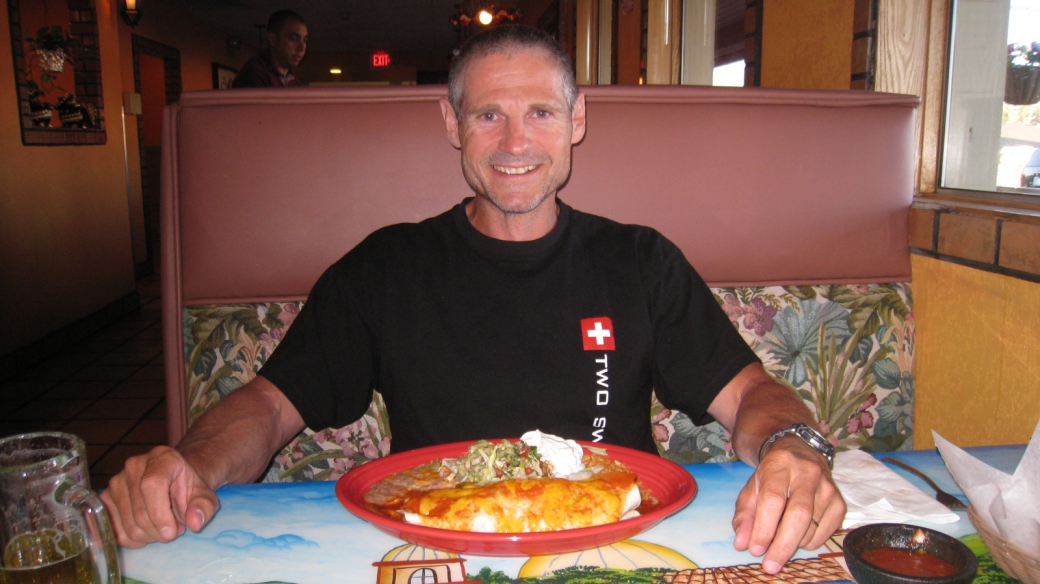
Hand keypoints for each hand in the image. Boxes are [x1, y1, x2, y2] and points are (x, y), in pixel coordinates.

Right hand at [100, 445, 219, 547]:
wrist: (172, 482)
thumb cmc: (187, 487)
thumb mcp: (204, 495)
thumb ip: (203, 506)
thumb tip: (195, 522)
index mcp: (162, 458)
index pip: (152, 484)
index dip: (160, 514)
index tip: (172, 532)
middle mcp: (134, 465)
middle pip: (140, 513)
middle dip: (161, 531)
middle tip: (175, 529)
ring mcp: (115, 482)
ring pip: (129, 527)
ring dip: (150, 537)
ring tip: (163, 526)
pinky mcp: (104, 500)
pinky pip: (116, 532)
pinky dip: (134, 540)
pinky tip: (147, 530)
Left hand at [730, 437, 845, 573]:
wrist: (800, 453)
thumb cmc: (771, 475)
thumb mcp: (752, 488)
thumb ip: (745, 515)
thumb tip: (742, 544)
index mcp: (779, 464)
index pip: (773, 499)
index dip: (764, 527)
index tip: (755, 549)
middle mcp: (807, 473)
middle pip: (798, 514)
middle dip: (783, 545)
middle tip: (770, 565)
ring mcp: (827, 487)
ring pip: (812, 526)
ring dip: (793, 544)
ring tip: (779, 544)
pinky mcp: (840, 501)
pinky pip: (826, 532)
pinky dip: (810, 542)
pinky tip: (798, 536)